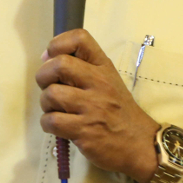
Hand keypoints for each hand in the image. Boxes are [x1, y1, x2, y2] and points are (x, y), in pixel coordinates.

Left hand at [36, 29, 158, 182]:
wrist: (139, 144)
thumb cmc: (119, 111)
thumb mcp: (108, 80)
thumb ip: (81, 68)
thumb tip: (45, 58)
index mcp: (103, 67)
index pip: (79, 38)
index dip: (58, 44)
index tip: (52, 58)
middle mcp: (99, 83)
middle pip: (59, 65)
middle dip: (44, 76)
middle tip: (50, 87)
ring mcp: (92, 107)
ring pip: (51, 94)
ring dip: (46, 104)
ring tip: (56, 110)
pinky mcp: (84, 131)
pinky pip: (51, 121)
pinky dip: (48, 124)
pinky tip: (59, 126)